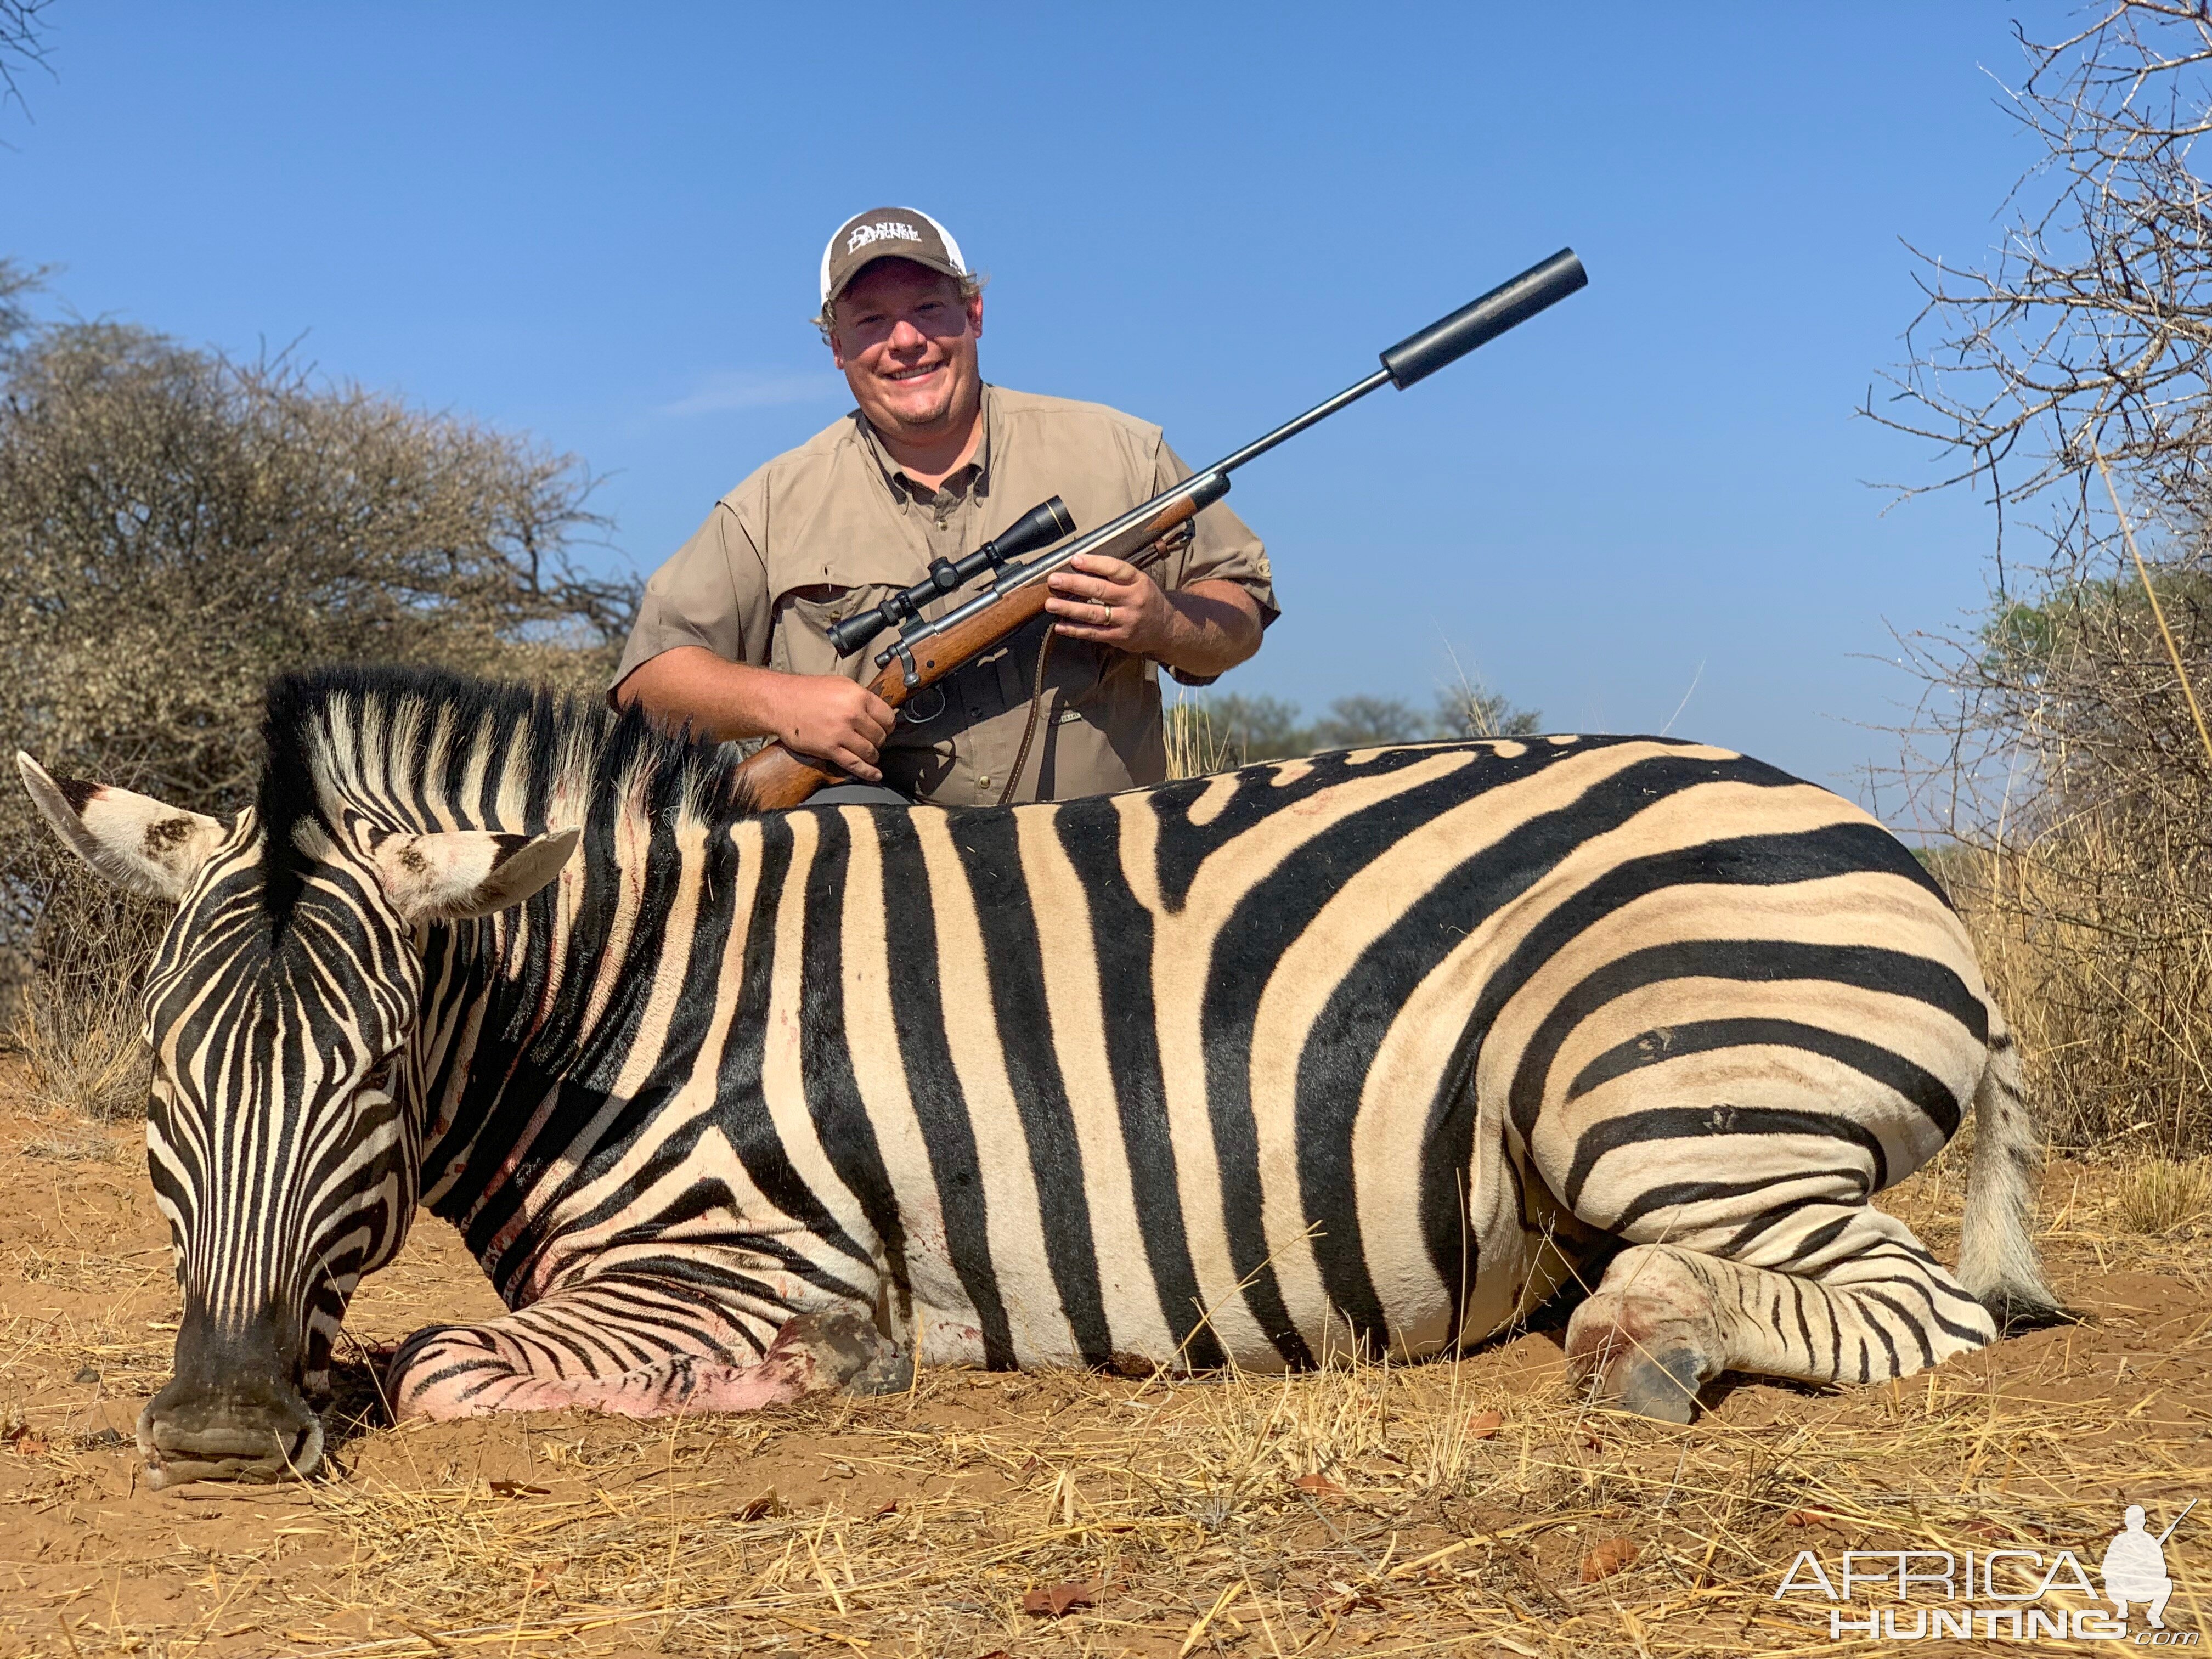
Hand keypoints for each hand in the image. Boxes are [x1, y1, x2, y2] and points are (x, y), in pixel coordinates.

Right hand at [772, 675, 894, 781]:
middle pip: (880, 736)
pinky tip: (875, 775)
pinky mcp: (829, 748)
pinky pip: (855, 764)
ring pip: (870, 751)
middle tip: (871, 740)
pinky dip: (868, 772)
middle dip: (879, 741)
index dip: (888, 725)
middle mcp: (852, 714)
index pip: (888, 716)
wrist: (781, 701)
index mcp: (858, 696)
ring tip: (868, 754)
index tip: (884, 729)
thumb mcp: (841, 685)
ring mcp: (841, 733)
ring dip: (872, 755)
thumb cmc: (809, 691)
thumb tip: (879, 712)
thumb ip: (861, 698)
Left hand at [1045, 554, 1178, 654]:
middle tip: (1054, 579)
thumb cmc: (1145, 599)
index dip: (1094, 563)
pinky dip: (1075, 630)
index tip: (1075, 559)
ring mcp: (1126, 620)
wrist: (1165, 628)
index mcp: (1138, 581)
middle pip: (1100, 590)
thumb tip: (1081, 565)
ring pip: (1094, 614)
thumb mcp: (1138, 581)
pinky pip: (1094, 633)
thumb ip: (1115, 575)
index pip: (1115, 569)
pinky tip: (1060, 625)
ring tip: (1051, 604)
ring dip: (1069, 608)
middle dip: (1074, 584)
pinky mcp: (1120, 637)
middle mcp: (1133, 600)